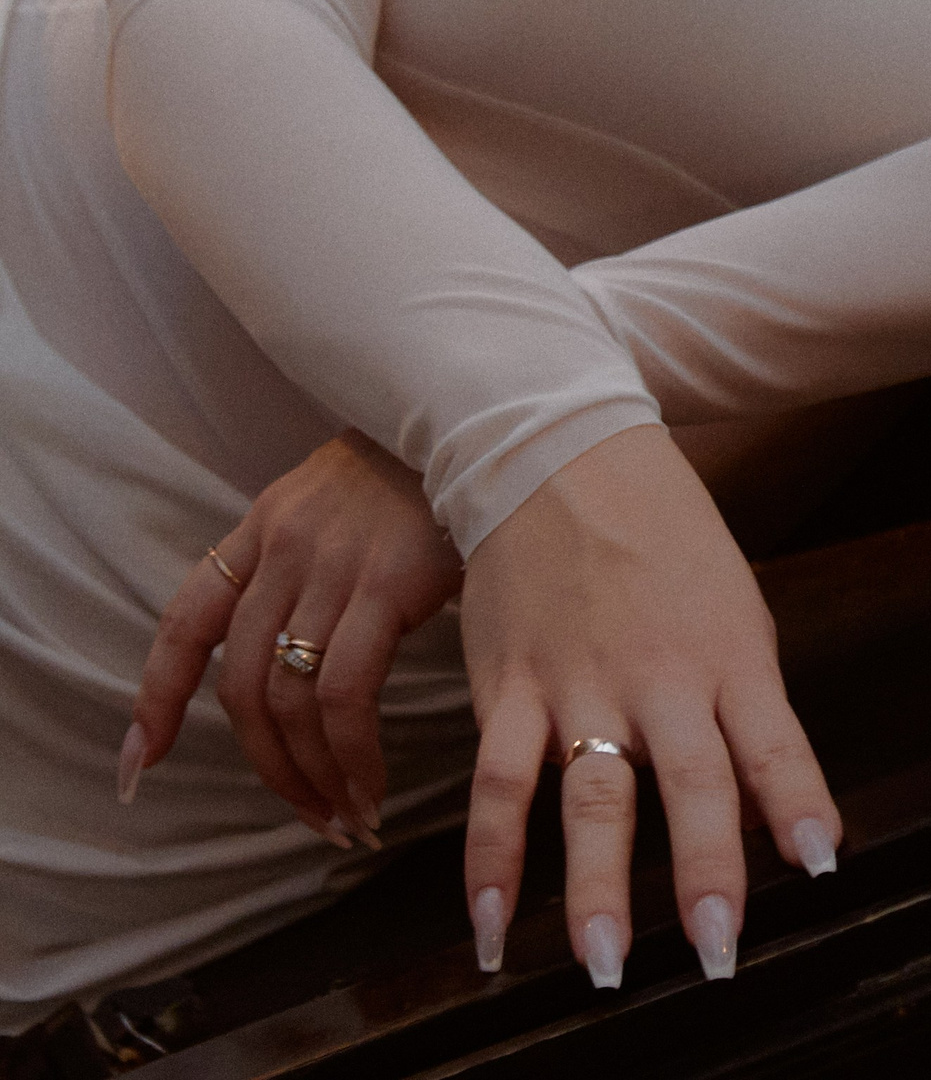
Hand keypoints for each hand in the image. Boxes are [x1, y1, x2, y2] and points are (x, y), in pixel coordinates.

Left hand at [125, 431, 460, 847]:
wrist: (486, 419)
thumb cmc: (422, 475)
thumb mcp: (339, 502)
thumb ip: (305, 565)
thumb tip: (292, 654)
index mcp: (265, 524)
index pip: (187, 619)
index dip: (157, 697)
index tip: (138, 765)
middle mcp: (284, 545)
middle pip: (242, 685)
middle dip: (268, 768)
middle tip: (310, 815)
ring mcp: (331, 564)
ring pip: (290, 701)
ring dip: (313, 777)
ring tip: (346, 817)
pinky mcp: (383, 583)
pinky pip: (344, 695)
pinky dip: (350, 757)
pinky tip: (371, 784)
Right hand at [460, 422, 838, 990]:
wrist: (560, 448)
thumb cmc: (660, 532)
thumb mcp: (730, 605)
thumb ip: (746, 705)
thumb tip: (770, 804)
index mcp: (725, 653)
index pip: (772, 742)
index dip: (798, 803)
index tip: (819, 864)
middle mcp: (658, 677)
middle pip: (690, 782)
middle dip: (707, 870)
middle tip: (717, 950)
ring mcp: (580, 684)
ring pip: (590, 796)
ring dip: (595, 887)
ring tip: (605, 964)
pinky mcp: (511, 687)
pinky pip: (496, 782)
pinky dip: (489, 858)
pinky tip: (491, 922)